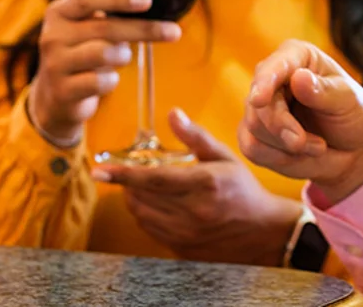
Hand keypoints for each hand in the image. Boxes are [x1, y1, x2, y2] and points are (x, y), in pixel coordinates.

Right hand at [28, 0, 180, 144]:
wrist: (56, 97)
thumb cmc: (84, 52)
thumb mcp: (90, 29)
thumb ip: (112, 17)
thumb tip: (160, 9)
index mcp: (60, 12)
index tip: (147, 0)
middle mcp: (52, 35)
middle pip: (105, 27)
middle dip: (144, 29)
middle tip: (174, 32)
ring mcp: (54, 64)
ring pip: (104, 53)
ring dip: (123, 56)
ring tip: (121, 57)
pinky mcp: (62, 91)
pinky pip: (100, 82)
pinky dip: (112, 80)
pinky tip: (108, 79)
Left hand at [93, 109, 301, 265]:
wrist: (262, 230)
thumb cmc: (243, 189)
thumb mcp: (224, 156)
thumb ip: (196, 137)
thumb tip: (173, 114)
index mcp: (204, 184)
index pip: (153, 179)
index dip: (123, 174)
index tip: (101, 170)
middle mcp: (193, 211)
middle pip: (142, 197)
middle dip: (128, 182)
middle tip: (127, 170)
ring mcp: (186, 233)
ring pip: (142, 215)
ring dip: (133, 198)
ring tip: (141, 185)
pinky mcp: (182, 248)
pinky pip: (149, 230)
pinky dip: (143, 215)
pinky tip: (152, 203)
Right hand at [239, 40, 362, 204]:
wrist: (353, 149)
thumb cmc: (353, 114)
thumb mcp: (348, 101)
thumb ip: (323, 91)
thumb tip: (298, 78)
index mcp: (297, 56)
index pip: (273, 66)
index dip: (265, 82)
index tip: (259, 100)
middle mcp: (272, 76)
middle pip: (258, 103)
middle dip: (283, 128)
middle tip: (313, 145)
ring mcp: (260, 105)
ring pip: (254, 127)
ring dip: (288, 146)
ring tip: (318, 146)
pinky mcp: (254, 132)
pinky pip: (253, 148)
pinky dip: (279, 157)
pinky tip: (301, 154)